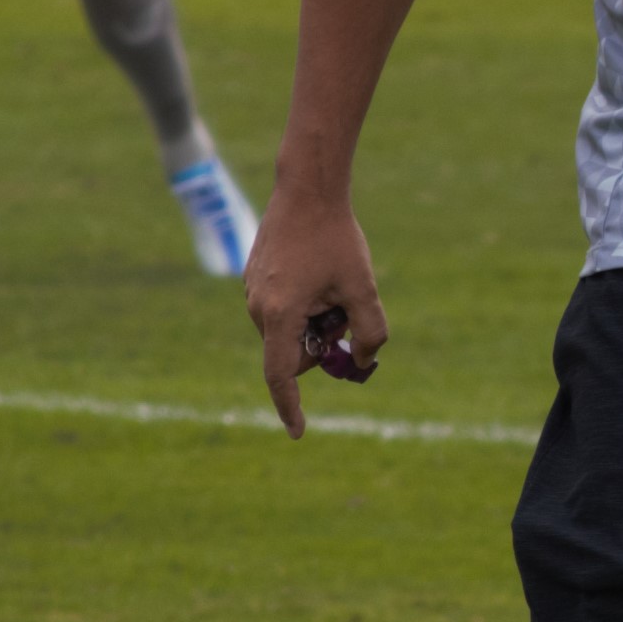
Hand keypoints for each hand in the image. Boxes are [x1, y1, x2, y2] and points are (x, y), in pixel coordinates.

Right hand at [242, 188, 386, 437]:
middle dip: (322, 344)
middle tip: (347, 316)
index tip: (299, 432)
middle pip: (293, 351)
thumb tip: (364, 361)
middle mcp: (257, 308)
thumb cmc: (337, 238)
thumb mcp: (364, 288)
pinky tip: (317, 270)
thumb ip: (371, 333)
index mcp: (280, 315)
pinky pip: (281, 309)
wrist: (307, 189)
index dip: (290, 406)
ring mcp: (251, 292)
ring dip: (314, 321)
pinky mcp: (253, 278)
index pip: (281, 376)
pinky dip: (303, 305)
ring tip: (332, 284)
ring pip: (289, 329)